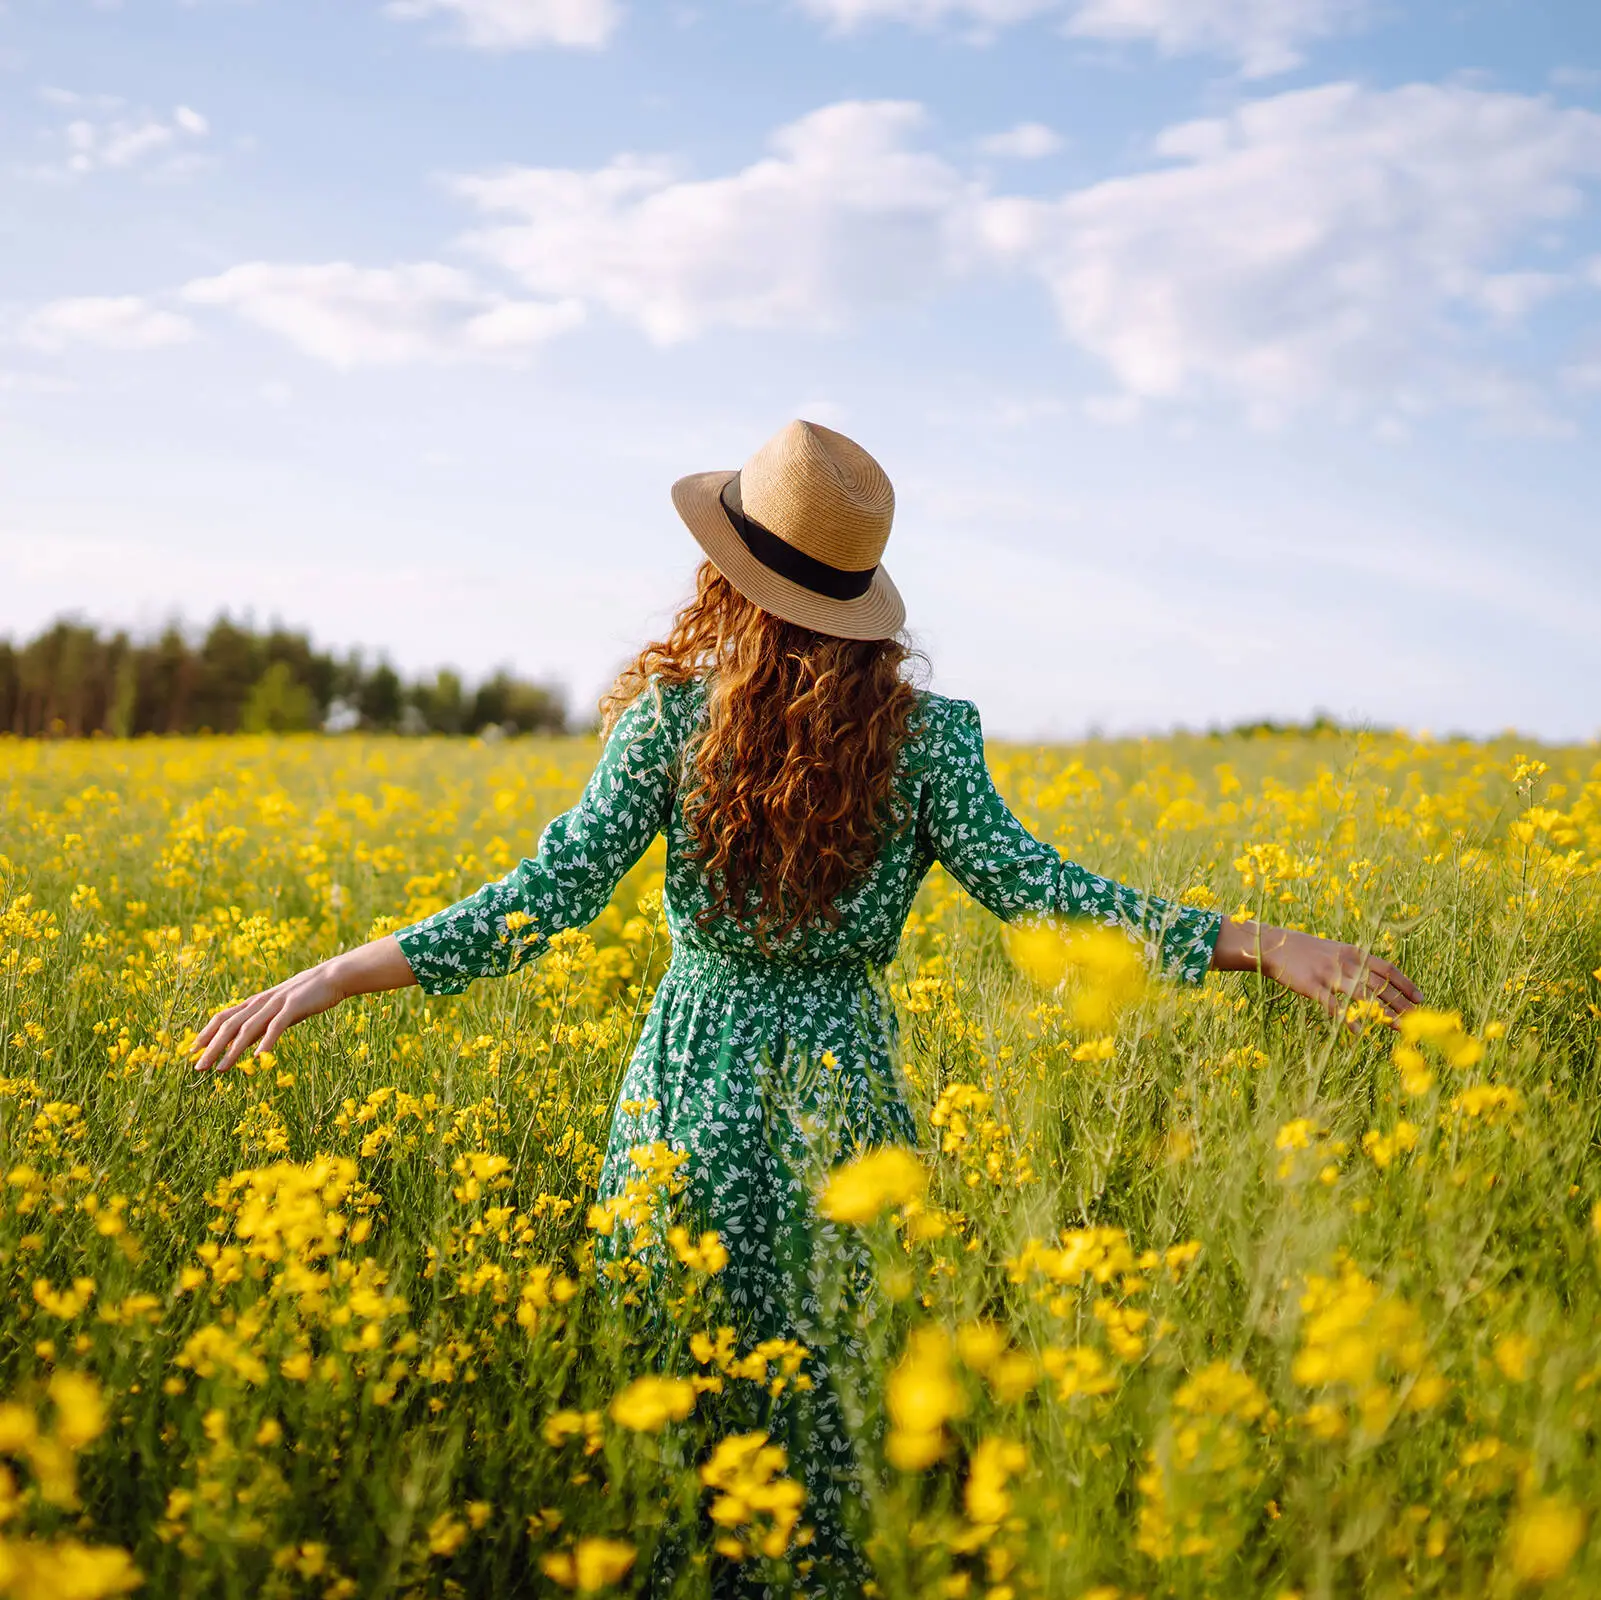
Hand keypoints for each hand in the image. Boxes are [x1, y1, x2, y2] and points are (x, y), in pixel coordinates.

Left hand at [188, 935, 416, 1073]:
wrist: (332, 977)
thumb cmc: (306, 995)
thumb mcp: (280, 1009)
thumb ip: (263, 1022)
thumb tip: (248, 1043)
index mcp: (256, 1002)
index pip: (223, 1017)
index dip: (206, 1033)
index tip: (191, 1051)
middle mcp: (261, 1002)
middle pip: (229, 1025)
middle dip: (211, 1047)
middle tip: (197, 1067)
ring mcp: (276, 1004)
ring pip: (247, 1029)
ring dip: (231, 1051)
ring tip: (220, 1069)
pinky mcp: (293, 1007)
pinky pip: (276, 1026)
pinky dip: (266, 1041)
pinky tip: (259, 1057)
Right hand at [1212, 919, 1422, 1030]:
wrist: (1271, 945)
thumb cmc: (1302, 950)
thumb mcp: (1332, 950)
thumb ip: (1353, 962)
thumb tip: (1375, 978)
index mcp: (1353, 952)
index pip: (1387, 969)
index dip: (1406, 984)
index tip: (1421, 998)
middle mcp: (1345, 962)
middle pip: (1380, 985)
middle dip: (1402, 1003)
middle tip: (1418, 1020)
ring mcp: (1329, 974)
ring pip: (1364, 996)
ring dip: (1384, 1013)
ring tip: (1399, 1027)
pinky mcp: (1312, 986)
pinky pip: (1335, 1006)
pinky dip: (1349, 1019)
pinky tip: (1360, 1031)